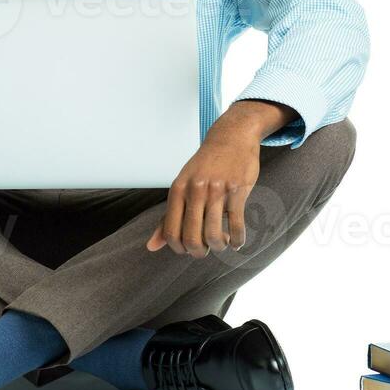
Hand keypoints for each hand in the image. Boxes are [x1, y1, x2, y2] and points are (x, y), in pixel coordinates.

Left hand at [145, 130, 260, 256]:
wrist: (231, 137)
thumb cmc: (205, 166)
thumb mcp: (182, 186)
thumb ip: (168, 217)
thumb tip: (151, 247)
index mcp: (178, 190)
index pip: (171, 232)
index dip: (180, 249)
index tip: (189, 249)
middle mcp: (195, 190)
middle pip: (192, 238)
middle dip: (200, 252)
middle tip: (207, 249)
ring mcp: (217, 190)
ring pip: (214, 235)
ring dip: (219, 246)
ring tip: (222, 242)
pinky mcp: (237, 190)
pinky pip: (236, 225)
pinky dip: (237, 240)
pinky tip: (236, 241)